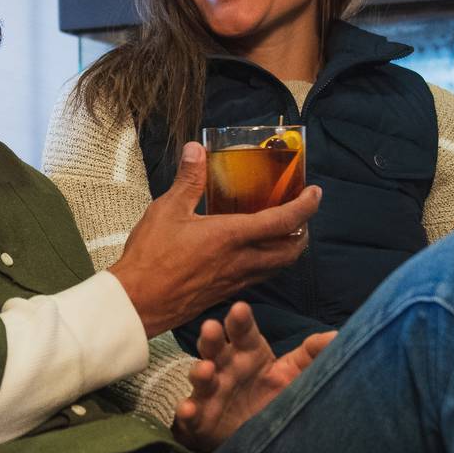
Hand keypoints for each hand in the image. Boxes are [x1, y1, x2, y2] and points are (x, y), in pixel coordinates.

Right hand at [109, 142, 320, 338]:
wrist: (139, 302)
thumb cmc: (151, 257)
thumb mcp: (168, 210)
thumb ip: (189, 180)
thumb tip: (196, 150)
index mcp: (233, 236)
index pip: (285, 221)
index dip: (306, 206)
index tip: (314, 192)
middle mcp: (243, 260)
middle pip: (291, 250)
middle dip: (304, 231)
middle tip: (300, 213)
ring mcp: (236, 280)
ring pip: (278, 266)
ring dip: (288, 248)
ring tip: (281, 230)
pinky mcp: (226, 292)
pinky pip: (259, 276)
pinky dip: (268, 262)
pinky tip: (251, 251)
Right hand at [173, 302, 336, 452]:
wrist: (253, 431)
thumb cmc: (270, 392)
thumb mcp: (294, 372)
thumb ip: (312, 354)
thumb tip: (337, 336)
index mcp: (248, 352)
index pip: (243, 332)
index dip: (240, 320)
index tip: (240, 309)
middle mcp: (225, 367)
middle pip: (215, 347)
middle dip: (211, 337)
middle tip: (211, 327)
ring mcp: (210, 392)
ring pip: (201, 377)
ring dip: (199, 372)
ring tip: (206, 369)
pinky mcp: (199, 418)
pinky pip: (190, 415)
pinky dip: (187, 412)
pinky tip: (188, 410)